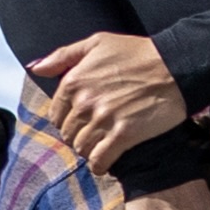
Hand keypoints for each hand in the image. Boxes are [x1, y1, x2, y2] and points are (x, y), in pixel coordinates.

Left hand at [31, 32, 186, 173]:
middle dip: (78, 137)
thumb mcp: (96, 43)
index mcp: (74, 81)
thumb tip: (35, 68)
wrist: (173, 67)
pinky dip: (100, 165)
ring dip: (89, 151)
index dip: (67, 121)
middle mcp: (85, 102)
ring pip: (82, 149)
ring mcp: (104, 120)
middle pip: (69, 135)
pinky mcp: (123, 135)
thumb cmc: (136, 53)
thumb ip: (63, 56)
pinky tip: (105, 163)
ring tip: (101, 146)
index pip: (56, 115)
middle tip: (93, 135)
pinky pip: (100, 161)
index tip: (81, 122)